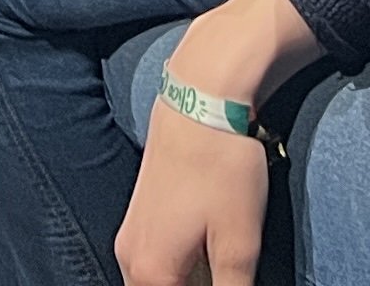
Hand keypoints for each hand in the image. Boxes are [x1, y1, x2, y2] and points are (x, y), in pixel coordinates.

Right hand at [116, 0, 319, 285]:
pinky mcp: (139, 214)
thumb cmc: (220, 168)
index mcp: (150, 273)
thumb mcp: (239, 243)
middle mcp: (130, 258)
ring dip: (187, 282)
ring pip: (156, 282)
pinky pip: (156, 260)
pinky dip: (180, 268)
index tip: (229, 278)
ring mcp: (131, 234)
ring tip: (220, 265)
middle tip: (226, 273)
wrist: (199, 102)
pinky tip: (209, 251)